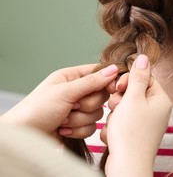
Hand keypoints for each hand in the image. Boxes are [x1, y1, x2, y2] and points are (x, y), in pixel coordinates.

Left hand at [0, 64, 117, 138]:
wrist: (24, 137)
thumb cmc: (36, 110)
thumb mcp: (65, 92)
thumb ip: (91, 82)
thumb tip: (113, 70)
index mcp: (71, 77)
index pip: (99, 73)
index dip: (108, 81)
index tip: (112, 89)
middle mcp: (76, 92)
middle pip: (101, 96)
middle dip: (87, 105)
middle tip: (72, 106)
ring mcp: (77, 109)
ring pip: (97, 113)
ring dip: (80, 120)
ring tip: (62, 120)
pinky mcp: (77, 125)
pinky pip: (91, 128)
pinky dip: (77, 130)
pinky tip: (63, 129)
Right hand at [102, 55, 171, 176]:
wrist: (126, 167)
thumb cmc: (131, 133)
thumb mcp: (133, 99)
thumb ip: (137, 77)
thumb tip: (144, 57)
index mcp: (160, 100)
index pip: (145, 78)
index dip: (128, 80)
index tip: (118, 87)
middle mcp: (156, 111)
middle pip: (133, 92)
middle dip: (119, 100)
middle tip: (117, 108)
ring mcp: (146, 124)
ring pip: (123, 108)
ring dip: (115, 115)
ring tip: (116, 126)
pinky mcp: (135, 134)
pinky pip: (121, 123)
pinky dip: (115, 128)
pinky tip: (115, 137)